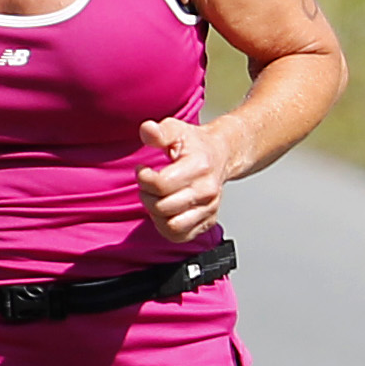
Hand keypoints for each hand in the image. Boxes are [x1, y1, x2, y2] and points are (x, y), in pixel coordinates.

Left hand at [136, 117, 236, 242]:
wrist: (220, 155)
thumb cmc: (194, 144)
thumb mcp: (176, 129)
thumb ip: (160, 131)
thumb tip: (147, 130)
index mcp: (200, 167)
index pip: (161, 185)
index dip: (144, 178)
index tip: (143, 169)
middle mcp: (208, 191)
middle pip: (163, 207)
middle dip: (147, 195)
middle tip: (148, 184)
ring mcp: (209, 209)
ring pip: (172, 226)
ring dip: (155, 213)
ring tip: (156, 198)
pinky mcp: (207, 222)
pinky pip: (180, 236)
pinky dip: (165, 227)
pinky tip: (164, 211)